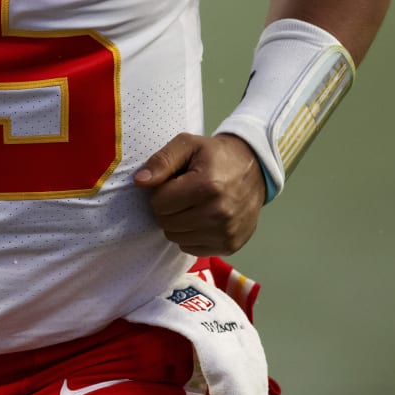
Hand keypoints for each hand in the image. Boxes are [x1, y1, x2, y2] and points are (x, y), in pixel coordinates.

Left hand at [134, 133, 266, 255]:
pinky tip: (201, 219)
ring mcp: (226, 233)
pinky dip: (189, 235)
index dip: (161, 191)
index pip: (159, 203)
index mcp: (207, 186)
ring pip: (176, 237)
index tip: (174, 182)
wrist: (255, 169)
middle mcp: (219, 213)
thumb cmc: (215, 156)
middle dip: (167, 208)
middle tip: (182, 194)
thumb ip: (161, 161)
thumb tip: (139, 182)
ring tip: (192, 205)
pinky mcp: (230, 246)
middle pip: (166, 222)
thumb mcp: (187, 145)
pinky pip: (190, 248)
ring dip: (177, 223)